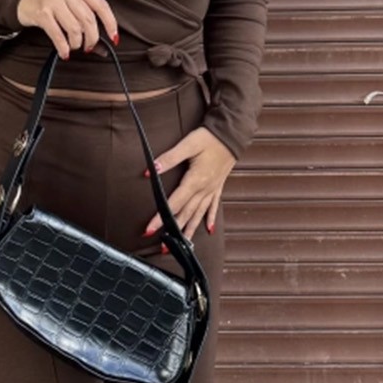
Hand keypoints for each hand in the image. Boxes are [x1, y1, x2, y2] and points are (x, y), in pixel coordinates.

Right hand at [16, 0, 118, 56]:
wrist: (23, 2)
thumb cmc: (51, 5)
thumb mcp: (69, 4)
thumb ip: (85, 19)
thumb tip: (103, 48)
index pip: (100, 4)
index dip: (110, 22)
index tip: (114, 38)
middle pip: (88, 19)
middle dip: (92, 38)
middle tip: (89, 47)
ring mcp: (53, 0)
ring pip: (75, 28)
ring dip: (76, 43)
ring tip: (74, 47)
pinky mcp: (42, 13)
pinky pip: (58, 35)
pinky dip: (63, 47)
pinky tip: (64, 53)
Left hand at [143, 126, 234, 241]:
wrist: (232, 135)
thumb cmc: (210, 138)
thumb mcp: (188, 145)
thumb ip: (169, 158)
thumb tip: (150, 170)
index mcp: (195, 181)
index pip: (174, 203)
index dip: (160, 218)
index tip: (149, 230)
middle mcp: (204, 189)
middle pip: (186, 214)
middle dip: (174, 231)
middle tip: (165, 247)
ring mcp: (212, 189)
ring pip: (198, 214)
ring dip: (190, 230)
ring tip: (183, 245)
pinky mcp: (217, 186)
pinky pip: (213, 207)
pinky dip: (209, 219)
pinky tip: (208, 230)